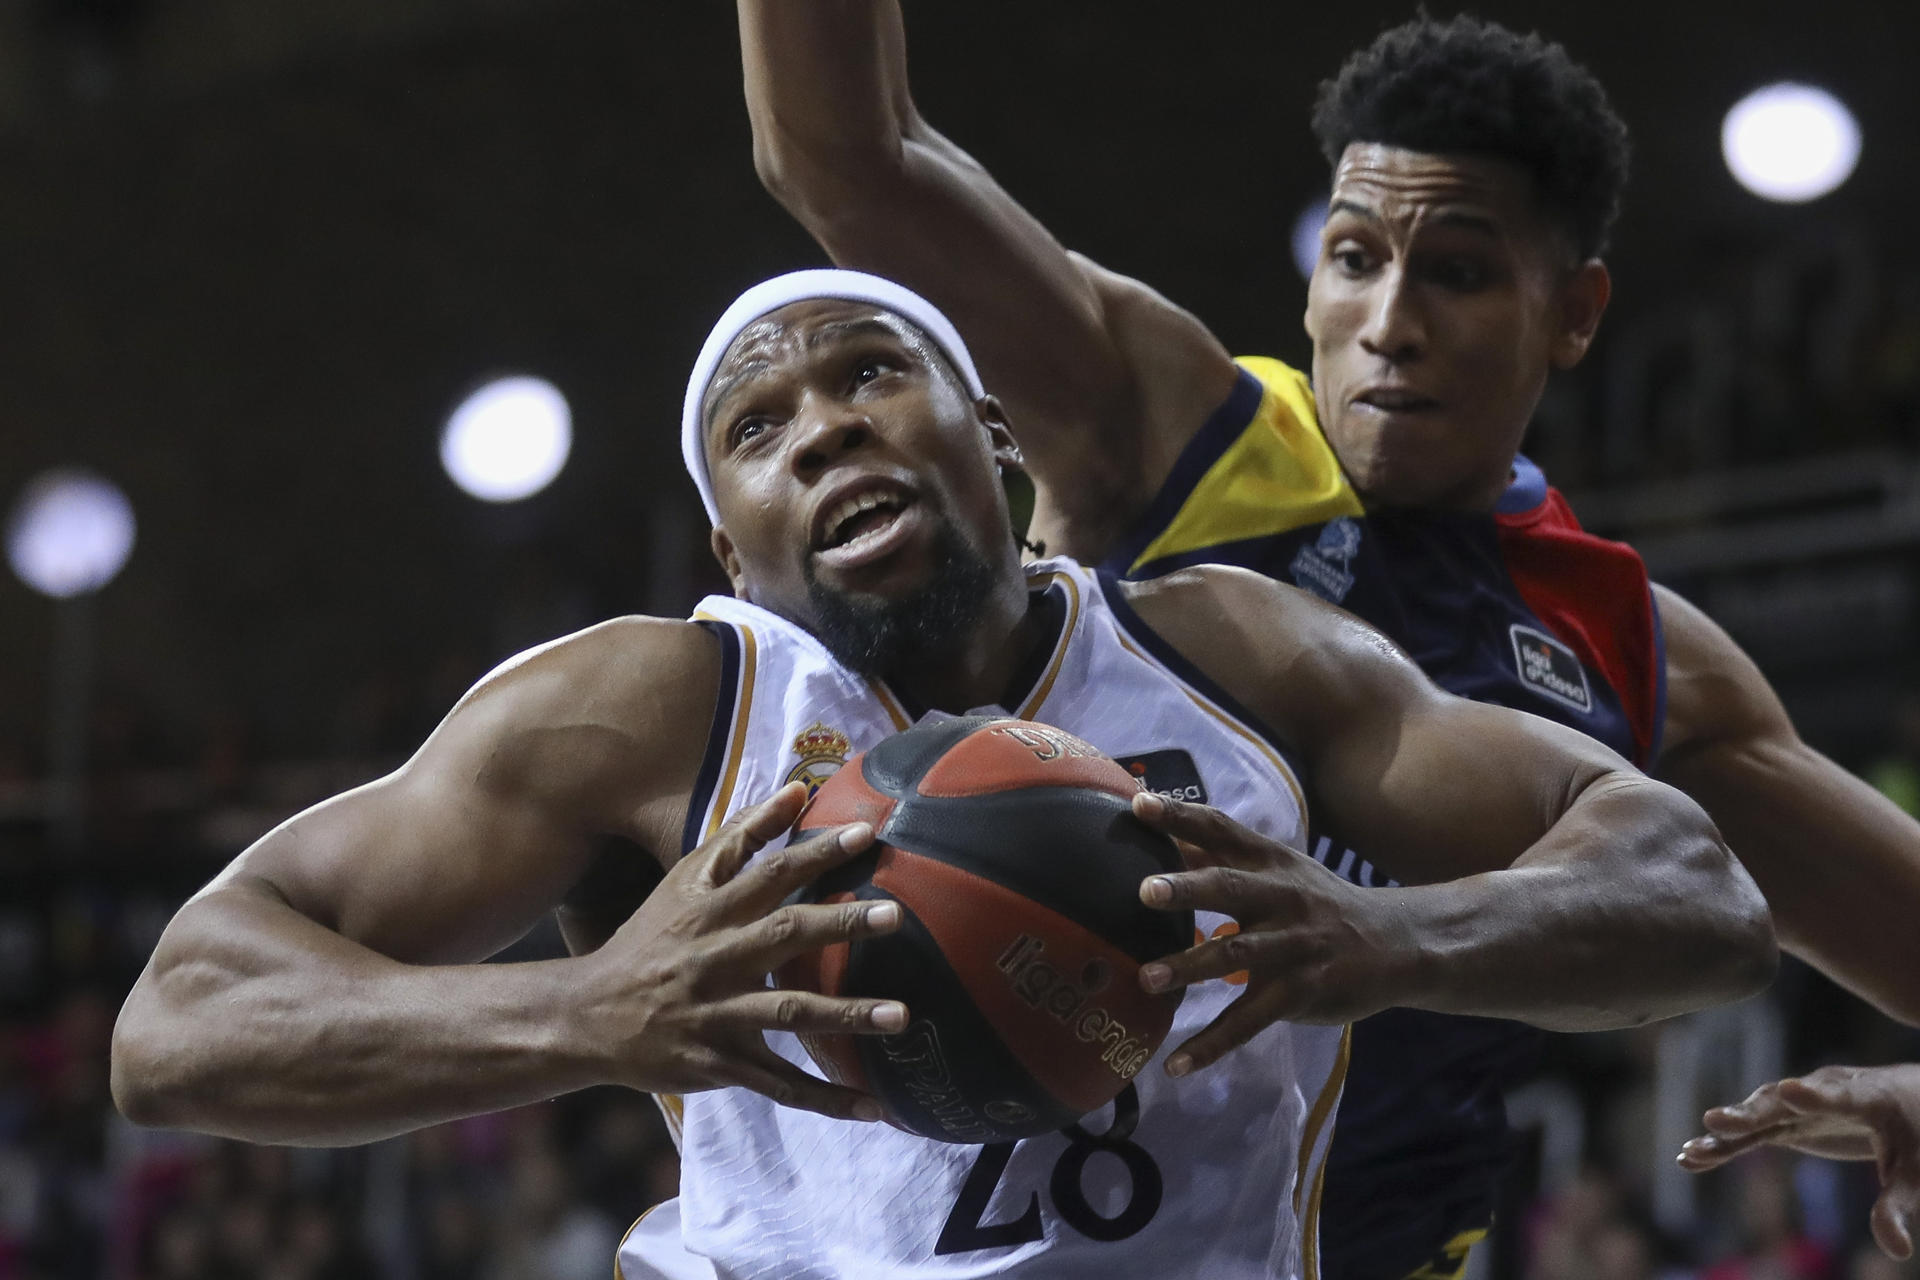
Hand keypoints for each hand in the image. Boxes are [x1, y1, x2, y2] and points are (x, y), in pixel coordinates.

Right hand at [581, 783, 905, 1120]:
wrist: (587, 1016)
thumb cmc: (649, 939)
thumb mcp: (684, 881)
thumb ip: (742, 835)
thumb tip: (798, 788)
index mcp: (709, 911)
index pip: (768, 875)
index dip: (814, 854)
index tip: (865, 836)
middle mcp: (715, 960)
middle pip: (783, 937)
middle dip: (840, 926)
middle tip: (896, 916)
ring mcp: (718, 1016)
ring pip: (788, 1014)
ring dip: (847, 1015)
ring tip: (903, 1016)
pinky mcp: (720, 1064)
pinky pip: (781, 1085)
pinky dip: (827, 1099)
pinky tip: (875, 1108)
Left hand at [1128, 791, 1406, 1076]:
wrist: (1396, 944)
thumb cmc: (1319, 902)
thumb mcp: (1281, 870)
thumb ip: (1224, 857)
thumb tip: (1165, 837)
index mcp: (1270, 861)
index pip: (1222, 829)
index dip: (1182, 815)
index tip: (1139, 803)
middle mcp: (1280, 897)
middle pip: (1230, 887)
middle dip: (1188, 888)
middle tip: (1145, 890)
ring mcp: (1292, 946)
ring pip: (1237, 954)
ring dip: (1190, 966)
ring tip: (1146, 978)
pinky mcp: (1300, 992)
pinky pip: (1249, 1021)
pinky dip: (1212, 1045)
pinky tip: (1176, 1065)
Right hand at [1678, 1063, 1919, 1259]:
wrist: (1903, 1097)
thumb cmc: (1914, 1133)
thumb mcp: (1914, 1173)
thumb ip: (1897, 1205)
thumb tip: (1895, 1251)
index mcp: (1864, 1097)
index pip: (1837, 1097)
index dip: (1813, 1096)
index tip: (1788, 1090)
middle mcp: (1822, 1092)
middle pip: (1781, 1103)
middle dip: (1749, 1113)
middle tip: (1715, 1121)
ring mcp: (1798, 1105)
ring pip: (1757, 1114)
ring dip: (1726, 1132)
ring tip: (1693, 1152)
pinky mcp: (1784, 1120)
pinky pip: (1750, 1133)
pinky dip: (1724, 1144)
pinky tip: (1689, 1158)